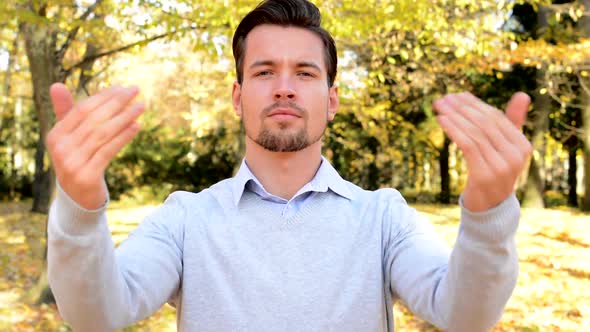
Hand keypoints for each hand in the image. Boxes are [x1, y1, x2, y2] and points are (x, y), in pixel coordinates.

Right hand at [46, 83, 143, 209]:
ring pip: (103, 134)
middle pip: (94, 120)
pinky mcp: (87, 176)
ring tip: (141, 106)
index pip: (82, 110)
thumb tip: (57, 84)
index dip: (103, 97)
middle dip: (117, 103)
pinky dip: (124, 136)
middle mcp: (61, 149)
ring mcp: (72, 163)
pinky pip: (109, 151)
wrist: (78, 198)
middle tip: (135, 91)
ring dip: (125, 117)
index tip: (122, 87)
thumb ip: (67, 112)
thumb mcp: (70, 138)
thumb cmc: (78, 160)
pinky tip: (136, 126)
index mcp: (55, 135)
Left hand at [433, 92, 532, 211]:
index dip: (475, 105)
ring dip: (454, 117)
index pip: (496, 118)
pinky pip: (468, 146)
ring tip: (438, 107)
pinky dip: (454, 130)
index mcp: (523, 145)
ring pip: (475, 133)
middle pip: (485, 124)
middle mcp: (516, 155)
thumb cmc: (493, 172)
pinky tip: (441, 121)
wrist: (489, 207)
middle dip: (462, 109)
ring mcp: (502, 166)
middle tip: (443, 99)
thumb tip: (522, 94)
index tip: (456, 95)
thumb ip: (511, 122)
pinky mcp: (485, 175)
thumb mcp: (504, 148)